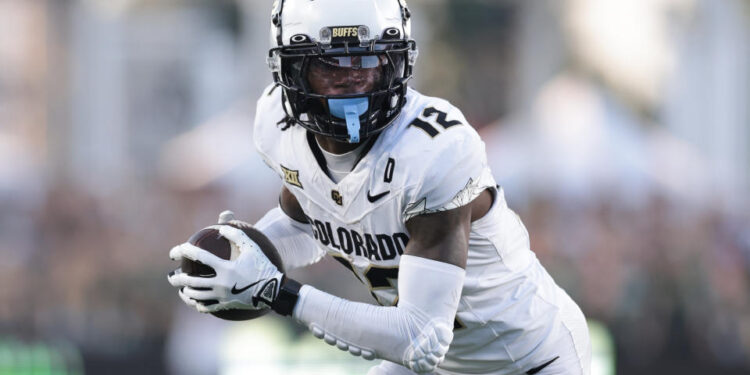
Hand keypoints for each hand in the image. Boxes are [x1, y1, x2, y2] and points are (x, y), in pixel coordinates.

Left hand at [167, 224, 283, 312]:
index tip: (176, 251)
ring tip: (181, 288)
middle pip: (192, 282)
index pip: (200, 257)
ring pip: (197, 296)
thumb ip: (236, 234)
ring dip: (186, 292)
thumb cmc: (262, 266)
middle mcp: (221, 284)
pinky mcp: (225, 305)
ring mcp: (222, 296)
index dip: (185, 251)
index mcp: (226, 268)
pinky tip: (194, 301)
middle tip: (172, 275)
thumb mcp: (252, 247)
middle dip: (178, 278)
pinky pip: (206, 307)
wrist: (273, 290)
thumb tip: (220, 227)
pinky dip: (197, 304)